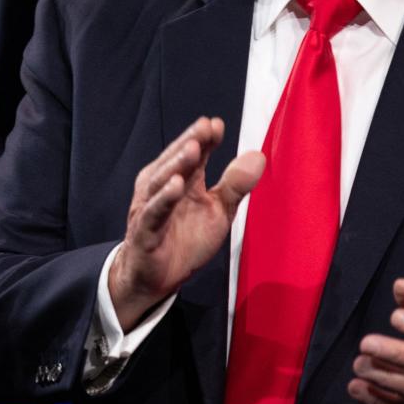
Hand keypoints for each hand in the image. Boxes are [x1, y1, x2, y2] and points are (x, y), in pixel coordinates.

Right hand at [108, 116, 264, 330]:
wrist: (157, 279)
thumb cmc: (185, 240)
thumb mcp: (219, 211)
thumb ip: (235, 184)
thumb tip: (258, 155)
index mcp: (182, 180)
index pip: (193, 154)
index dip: (204, 138)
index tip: (217, 124)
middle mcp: (162, 187)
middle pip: (175, 161)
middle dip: (190, 142)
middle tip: (205, 127)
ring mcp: (150, 207)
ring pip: (162, 181)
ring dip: (177, 164)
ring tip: (193, 149)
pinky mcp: (145, 230)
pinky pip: (154, 211)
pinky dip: (164, 198)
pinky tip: (176, 185)